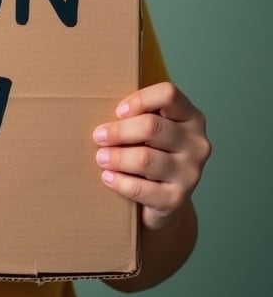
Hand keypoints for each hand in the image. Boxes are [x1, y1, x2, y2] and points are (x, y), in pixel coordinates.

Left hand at [93, 82, 210, 232]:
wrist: (165, 201)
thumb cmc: (152, 153)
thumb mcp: (151, 130)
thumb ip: (138, 115)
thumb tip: (99, 105)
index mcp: (191, 118)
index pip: (169, 95)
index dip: (140, 99)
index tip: (118, 111)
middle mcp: (197, 144)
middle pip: (152, 126)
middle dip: (119, 131)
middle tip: (98, 136)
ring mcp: (190, 173)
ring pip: (144, 158)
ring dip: (116, 157)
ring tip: (100, 157)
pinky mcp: (177, 199)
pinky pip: (140, 188)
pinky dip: (119, 181)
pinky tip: (107, 177)